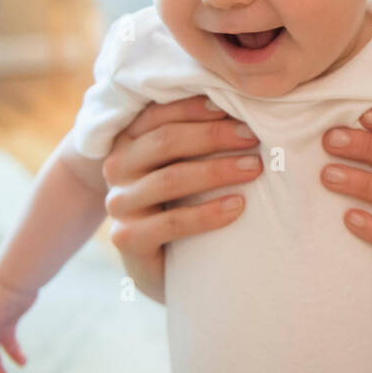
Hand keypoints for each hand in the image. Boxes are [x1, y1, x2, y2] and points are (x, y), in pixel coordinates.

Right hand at [101, 97, 261, 302]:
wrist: (166, 265)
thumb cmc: (184, 202)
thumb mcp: (187, 163)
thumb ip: (199, 136)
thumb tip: (245, 107)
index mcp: (129, 140)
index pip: (158, 114)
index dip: (197, 108)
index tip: (235, 108)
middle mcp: (116, 167)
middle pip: (165, 142)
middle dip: (214, 136)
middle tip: (254, 137)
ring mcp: (118, 204)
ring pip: (170, 179)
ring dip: (217, 171)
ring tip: (255, 168)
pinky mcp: (126, 239)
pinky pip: (171, 223)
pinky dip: (208, 214)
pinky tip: (238, 206)